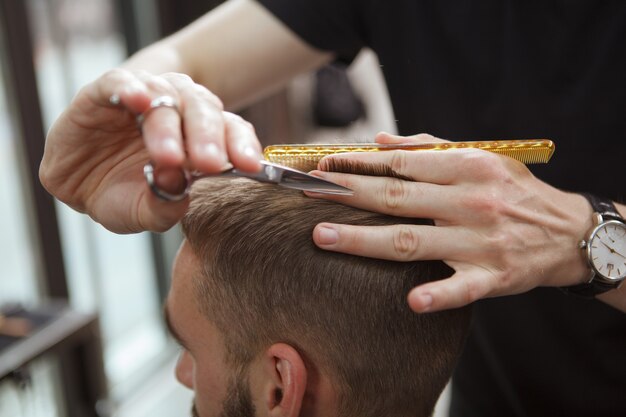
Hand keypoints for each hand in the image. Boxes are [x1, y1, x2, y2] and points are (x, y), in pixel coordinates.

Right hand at [40, 69, 261, 232]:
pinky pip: (119, 81)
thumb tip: (180, 187)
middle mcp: (177, 112)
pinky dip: (130, 88)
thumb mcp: (143, 212)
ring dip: (170, 125)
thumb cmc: (121, 195)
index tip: (251, 166)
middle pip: (203, 110)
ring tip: (169, 155)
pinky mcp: (103, 93)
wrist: (76, 184)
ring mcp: (142, 99)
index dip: (241, 145)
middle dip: (208, 137)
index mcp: (199, 138)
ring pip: (166, 96)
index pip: (230, 131)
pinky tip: (138, 101)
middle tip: (208, 163)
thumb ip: (165, 207)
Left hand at [308, 132, 593, 311]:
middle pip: (396, 198)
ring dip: (364, 240)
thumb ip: (428, 148)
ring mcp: (481, 240)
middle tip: (306, 194)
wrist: (565, 231)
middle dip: (347, 194)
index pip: (400, 164)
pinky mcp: (494, 276)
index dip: (358, 164)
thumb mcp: (480, 156)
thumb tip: (380, 141)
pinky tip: (411, 301)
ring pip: (412, 241)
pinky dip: (438, 295)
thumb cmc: (512, 190)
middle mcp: (470, 201)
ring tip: (322, 236)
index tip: (322, 167)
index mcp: (466, 167)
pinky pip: (462, 288)